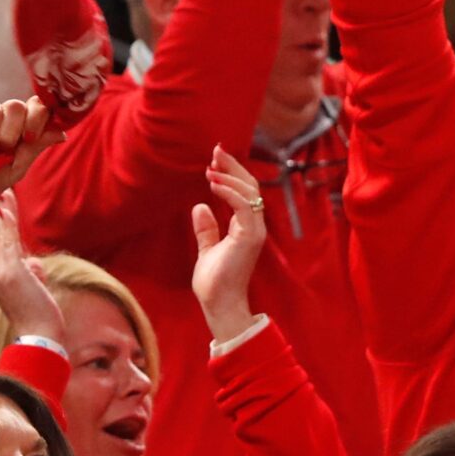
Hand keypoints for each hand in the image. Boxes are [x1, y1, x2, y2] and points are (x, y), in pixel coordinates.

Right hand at [0, 190, 66, 341]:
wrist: (40, 336)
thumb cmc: (41, 318)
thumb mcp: (35, 290)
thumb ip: (32, 273)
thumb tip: (35, 264)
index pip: (0, 248)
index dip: (2, 228)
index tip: (4, 209)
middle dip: (3, 215)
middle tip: (4, 193)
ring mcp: (0, 274)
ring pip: (3, 238)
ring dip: (6, 214)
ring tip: (7, 195)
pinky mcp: (11, 273)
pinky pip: (8, 244)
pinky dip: (8, 226)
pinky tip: (7, 211)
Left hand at [189, 147, 268, 345]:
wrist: (220, 305)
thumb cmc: (215, 283)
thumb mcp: (207, 250)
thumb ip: (207, 229)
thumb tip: (199, 207)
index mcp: (246, 227)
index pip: (244, 192)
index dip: (232, 173)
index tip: (214, 160)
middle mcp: (254, 226)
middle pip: (250, 186)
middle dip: (233, 166)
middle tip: (216, 151)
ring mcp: (255, 231)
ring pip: (250, 192)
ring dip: (231, 175)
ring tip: (211, 167)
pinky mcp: (250, 237)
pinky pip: (243, 206)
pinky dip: (229, 192)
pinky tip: (213, 184)